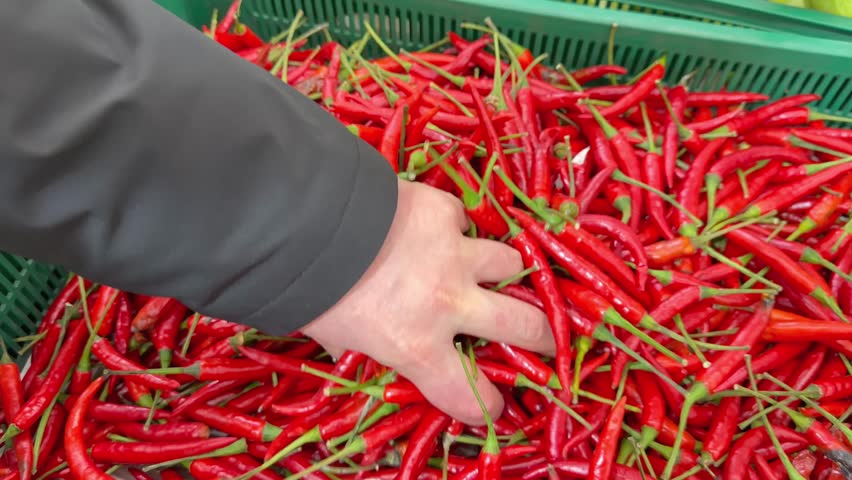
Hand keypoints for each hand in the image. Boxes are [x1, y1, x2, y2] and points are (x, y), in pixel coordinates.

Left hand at [302, 179, 553, 424]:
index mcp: (416, 345)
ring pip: (510, 264)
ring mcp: (453, 254)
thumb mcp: (337, 340)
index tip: (492, 404)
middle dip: (543, 337)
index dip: (485, 405)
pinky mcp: (444, 213)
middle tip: (546, 339)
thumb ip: (368, 353)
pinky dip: (457, 229)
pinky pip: (465, 222)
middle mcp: (447, 302)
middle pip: (524, 326)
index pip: (467, 393)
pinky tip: (440, 230)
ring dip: (506, 272)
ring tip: (499, 273)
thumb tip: (372, 358)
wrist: (306, 222)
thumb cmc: (313, 289)